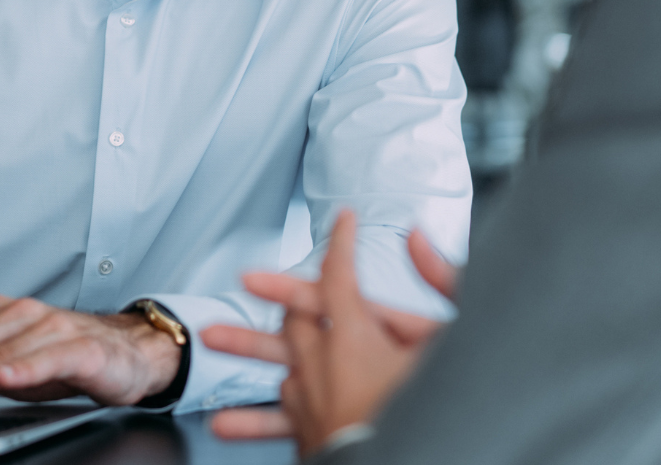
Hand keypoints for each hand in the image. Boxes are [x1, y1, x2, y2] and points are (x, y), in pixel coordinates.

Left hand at [0, 295, 180, 404]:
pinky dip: (27, 368)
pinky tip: (8, 378)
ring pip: (9, 349)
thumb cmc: (71, 357)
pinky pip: (51, 357)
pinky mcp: (84, 349)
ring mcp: (57, 328)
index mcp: (6, 312)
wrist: (131, 352)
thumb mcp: (20, 362)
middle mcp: (29, 313)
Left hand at [202, 212, 454, 454]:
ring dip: (242, 348)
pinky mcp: (312, 434)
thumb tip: (416, 237)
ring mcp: (313, 399)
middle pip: (293, 319)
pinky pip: (275, 424)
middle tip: (249, 278)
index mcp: (357, 333)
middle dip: (275, 295)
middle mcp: (325, 362)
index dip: (339, 243)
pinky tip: (221, 425)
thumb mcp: (451, 334)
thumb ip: (440, 280)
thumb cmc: (445, 404)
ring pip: (273, 365)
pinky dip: (251, 422)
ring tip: (208, 338)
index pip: (338, 274)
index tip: (342, 220)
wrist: (418, 455)